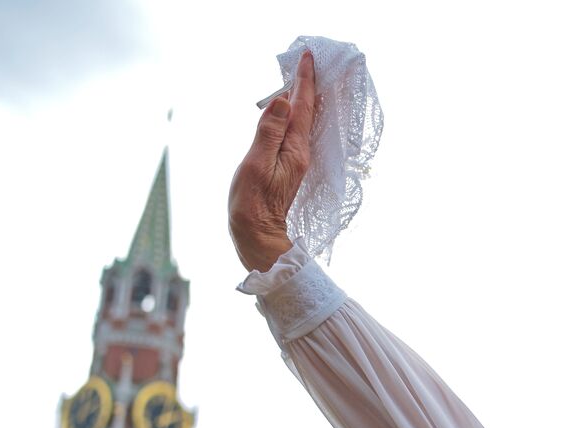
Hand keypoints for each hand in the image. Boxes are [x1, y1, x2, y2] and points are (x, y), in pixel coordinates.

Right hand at [228, 50, 317, 271]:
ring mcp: (295, 160)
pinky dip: (292, 116)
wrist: (257, 235)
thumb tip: (283, 101)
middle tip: (307, 61)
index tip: (308, 58)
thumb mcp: (257, 163)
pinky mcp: (288, 167)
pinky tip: (288, 111)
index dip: (304, 81)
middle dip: (306, 86)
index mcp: (295, 149)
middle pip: (307, 112)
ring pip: (301, 122)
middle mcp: (300, 153)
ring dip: (300, 99)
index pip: (302, 107)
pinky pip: (293, 133)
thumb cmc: (252, 202)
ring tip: (299, 79)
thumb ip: (269, 131)